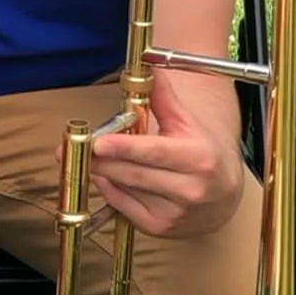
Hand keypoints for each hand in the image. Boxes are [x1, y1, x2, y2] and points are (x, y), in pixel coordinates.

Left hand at [87, 70, 243, 237]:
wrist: (224, 198)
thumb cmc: (203, 155)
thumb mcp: (188, 124)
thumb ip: (164, 98)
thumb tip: (148, 66)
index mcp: (198, 158)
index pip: (154, 152)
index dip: (124, 148)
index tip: (98, 142)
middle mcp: (189, 189)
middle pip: (132, 173)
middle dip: (99, 160)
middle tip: (71, 147)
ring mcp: (174, 213)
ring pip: (124, 189)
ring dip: (102, 172)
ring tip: (89, 157)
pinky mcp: (159, 228)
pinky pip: (122, 206)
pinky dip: (109, 189)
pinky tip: (107, 176)